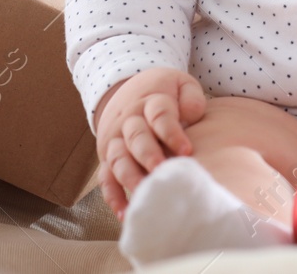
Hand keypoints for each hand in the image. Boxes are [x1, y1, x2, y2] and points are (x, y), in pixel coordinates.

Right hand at [92, 68, 206, 216]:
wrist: (129, 90)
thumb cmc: (166, 93)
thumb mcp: (181, 84)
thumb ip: (191, 97)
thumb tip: (191, 114)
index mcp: (150, 101)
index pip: (159, 115)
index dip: (171, 133)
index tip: (186, 150)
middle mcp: (129, 121)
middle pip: (136, 139)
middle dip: (148, 156)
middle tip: (162, 171)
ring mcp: (115, 141)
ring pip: (118, 159)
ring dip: (130, 177)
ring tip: (146, 194)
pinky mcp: (107, 158)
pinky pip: (105, 178)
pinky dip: (113, 196)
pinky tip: (125, 212)